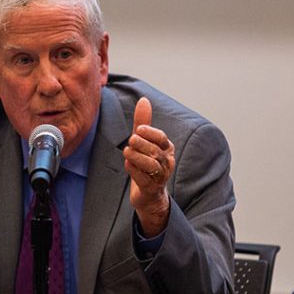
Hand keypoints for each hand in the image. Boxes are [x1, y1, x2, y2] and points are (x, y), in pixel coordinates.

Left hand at [123, 97, 174, 235]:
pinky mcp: (151, 188)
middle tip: (131, 140)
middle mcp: (166, 162)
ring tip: (127, 152)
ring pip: (150, 164)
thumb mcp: (144, 141)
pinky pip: (143, 178)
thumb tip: (143, 100)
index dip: (151, 133)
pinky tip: (128, 165)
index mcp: (167, 149)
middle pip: (155, 151)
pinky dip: (134, 170)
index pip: (161, 138)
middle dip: (142, 144)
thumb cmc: (146, 163)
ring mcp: (160, 176)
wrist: (149, 194)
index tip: (139, 129)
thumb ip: (143, 122)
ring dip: (137, 157)